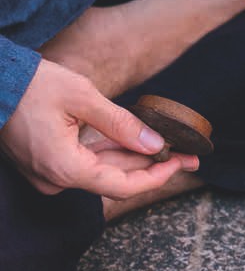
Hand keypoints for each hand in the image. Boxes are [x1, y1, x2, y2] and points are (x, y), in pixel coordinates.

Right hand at [0, 59, 199, 197]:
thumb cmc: (30, 84)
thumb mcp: (82, 97)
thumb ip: (121, 124)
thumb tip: (155, 144)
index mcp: (65, 169)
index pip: (122, 186)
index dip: (156, 176)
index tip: (182, 163)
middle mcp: (55, 179)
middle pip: (115, 179)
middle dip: (152, 166)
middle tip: (188, 156)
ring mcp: (48, 174)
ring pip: (101, 170)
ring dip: (134, 159)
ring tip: (171, 148)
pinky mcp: (45, 163)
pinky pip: (85, 162)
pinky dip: (110, 153)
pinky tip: (137, 142)